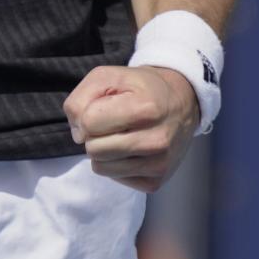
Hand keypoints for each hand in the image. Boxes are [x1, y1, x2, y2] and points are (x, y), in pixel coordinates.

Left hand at [63, 65, 198, 192]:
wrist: (180, 103)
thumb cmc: (139, 88)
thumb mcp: (107, 76)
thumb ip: (81, 98)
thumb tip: (78, 134)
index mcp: (145, 109)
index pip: (90, 123)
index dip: (87, 115)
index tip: (101, 108)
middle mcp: (156, 141)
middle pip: (94, 150)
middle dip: (94, 135)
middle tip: (111, 123)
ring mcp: (159, 165)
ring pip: (101, 168)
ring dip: (103, 151)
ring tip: (120, 135)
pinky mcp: (156, 182)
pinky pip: (116, 179)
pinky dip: (116, 164)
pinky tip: (131, 149)